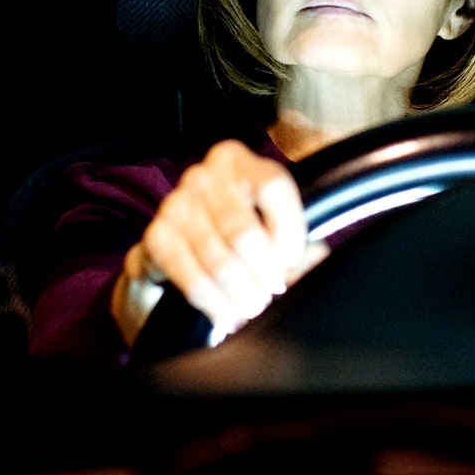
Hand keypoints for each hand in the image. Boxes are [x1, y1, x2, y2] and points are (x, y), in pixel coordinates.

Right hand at [111, 140, 327, 344]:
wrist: (180, 245)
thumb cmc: (238, 230)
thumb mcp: (271, 226)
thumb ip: (297, 242)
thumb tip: (319, 260)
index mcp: (237, 160)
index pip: (272, 187)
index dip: (289, 230)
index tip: (293, 260)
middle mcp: (203, 176)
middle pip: (244, 231)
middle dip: (264, 272)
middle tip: (273, 292)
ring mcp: (175, 204)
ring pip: (219, 260)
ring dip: (242, 294)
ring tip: (253, 306)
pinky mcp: (156, 237)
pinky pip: (192, 279)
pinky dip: (215, 303)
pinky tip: (228, 313)